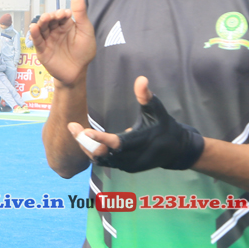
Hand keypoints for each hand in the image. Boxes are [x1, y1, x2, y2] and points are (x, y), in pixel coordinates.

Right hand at [29, 0, 95, 86]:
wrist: (78, 72)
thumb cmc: (84, 52)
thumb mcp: (86, 31)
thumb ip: (81, 13)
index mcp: (66, 26)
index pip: (61, 15)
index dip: (61, 13)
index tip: (65, 13)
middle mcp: (55, 31)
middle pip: (49, 21)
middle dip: (50, 17)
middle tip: (53, 16)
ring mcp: (48, 40)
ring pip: (41, 29)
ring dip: (41, 23)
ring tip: (44, 20)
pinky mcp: (42, 50)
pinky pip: (37, 41)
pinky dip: (34, 34)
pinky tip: (34, 28)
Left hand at [68, 76, 205, 171]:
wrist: (176, 150)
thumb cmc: (165, 125)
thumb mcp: (157, 109)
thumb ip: (146, 96)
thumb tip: (141, 78)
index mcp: (140, 141)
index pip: (117, 143)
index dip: (100, 139)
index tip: (85, 132)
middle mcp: (131, 156)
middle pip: (102, 153)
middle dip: (85, 141)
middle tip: (72, 126)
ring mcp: (127, 165)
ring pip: (100, 159)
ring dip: (85, 146)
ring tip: (74, 130)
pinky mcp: (124, 168)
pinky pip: (104, 162)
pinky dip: (92, 152)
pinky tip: (83, 139)